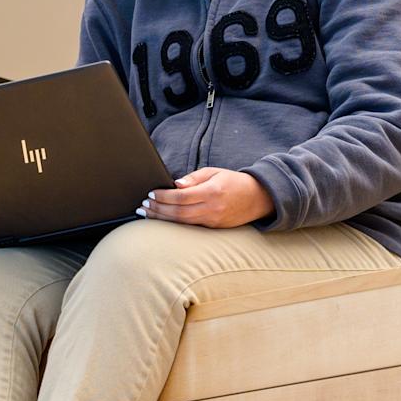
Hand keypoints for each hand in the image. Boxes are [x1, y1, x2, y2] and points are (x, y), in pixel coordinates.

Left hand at [141, 168, 273, 227]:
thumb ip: (194, 178)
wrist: (257, 198)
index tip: (151, 194)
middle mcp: (212, 208)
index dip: (163, 196)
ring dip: (162, 218)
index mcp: (212, 192)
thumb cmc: (234, 182)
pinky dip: (173, 223)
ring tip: (147, 214)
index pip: (181, 197)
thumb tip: (175, 184)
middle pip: (178, 212)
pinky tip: (163, 219)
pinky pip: (189, 226)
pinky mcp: (213, 228)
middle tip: (142, 206)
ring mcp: (212, 221)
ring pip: (181, 222)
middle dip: (157, 209)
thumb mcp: (215, 172)